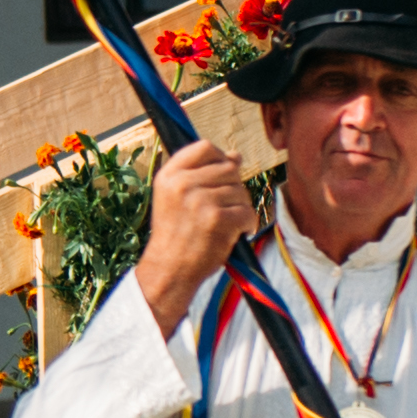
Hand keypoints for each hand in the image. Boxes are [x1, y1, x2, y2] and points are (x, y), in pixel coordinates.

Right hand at [131, 138, 257, 329]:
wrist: (169, 269)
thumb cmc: (176, 234)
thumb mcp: (175, 197)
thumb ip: (202, 174)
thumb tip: (236, 155)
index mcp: (169, 175)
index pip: (205, 147)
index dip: (220, 158)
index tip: (220, 177)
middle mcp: (182, 183)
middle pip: (229, 168)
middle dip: (233, 187)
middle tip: (223, 208)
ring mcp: (200, 200)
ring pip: (240, 190)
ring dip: (240, 208)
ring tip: (226, 224)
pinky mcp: (216, 218)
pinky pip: (247, 211)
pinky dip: (247, 224)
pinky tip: (236, 233)